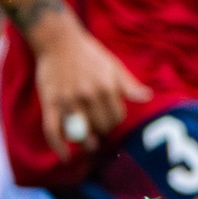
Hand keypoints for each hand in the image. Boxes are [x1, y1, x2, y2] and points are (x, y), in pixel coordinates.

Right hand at [30, 11, 150, 156]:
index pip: (117, 118)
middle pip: (100, 127)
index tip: (111, 120)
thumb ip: (129, 85)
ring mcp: (67, 101)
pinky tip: (66, 156)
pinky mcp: (50, 104)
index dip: (115, 122)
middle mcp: (88, 95)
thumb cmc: (89, 54)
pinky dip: (59, 147)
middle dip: (102, 131)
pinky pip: (53, 131)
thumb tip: (147, 97)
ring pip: (80, 133)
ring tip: (89, 142)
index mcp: (106, 87)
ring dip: (86, 142)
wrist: (58, 41)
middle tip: (100, 130)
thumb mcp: (114, 66)